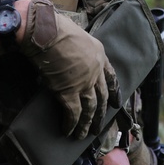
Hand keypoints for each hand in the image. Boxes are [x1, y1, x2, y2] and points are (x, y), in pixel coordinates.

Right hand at [19, 0, 117, 138]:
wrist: (46, 32)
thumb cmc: (55, 29)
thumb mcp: (75, 36)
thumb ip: (76, 51)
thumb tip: (66, 60)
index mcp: (99, 54)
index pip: (111, 76)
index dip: (114, 91)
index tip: (117, 102)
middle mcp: (95, 70)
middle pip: (102, 96)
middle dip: (101, 113)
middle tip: (99, 126)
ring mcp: (84, 82)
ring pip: (90, 108)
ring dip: (87, 123)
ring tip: (84, 135)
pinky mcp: (69, 92)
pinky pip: (74, 113)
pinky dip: (72, 124)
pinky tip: (68, 131)